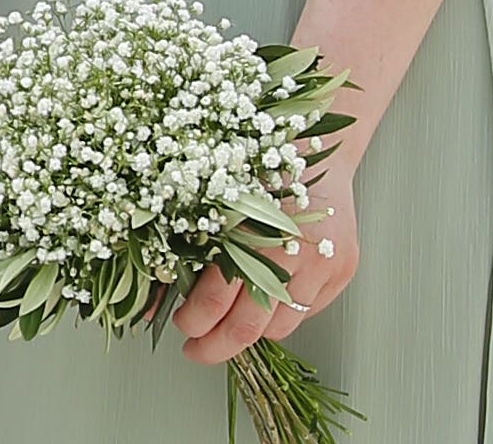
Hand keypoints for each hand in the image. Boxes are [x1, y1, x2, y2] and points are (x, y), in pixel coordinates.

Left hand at [175, 149, 357, 366]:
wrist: (318, 144)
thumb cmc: (261, 162)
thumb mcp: (214, 198)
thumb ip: (183, 245)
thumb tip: (149, 295)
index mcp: (252, 227)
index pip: (216, 300)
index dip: (193, 322)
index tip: (181, 326)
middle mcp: (293, 250)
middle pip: (248, 327)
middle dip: (214, 347)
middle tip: (195, 348)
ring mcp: (323, 263)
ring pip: (280, 327)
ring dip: (251, 331)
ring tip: (230, 321)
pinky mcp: (342, 269)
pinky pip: (306, 311)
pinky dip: (282, 311)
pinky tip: (267, 294)